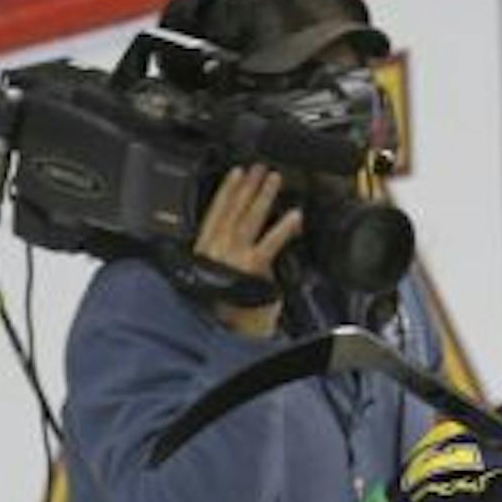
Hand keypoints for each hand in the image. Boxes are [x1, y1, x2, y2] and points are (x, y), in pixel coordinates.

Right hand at [193, 164, 302, 336]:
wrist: (228, 334)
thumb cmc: (228, 312)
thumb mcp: (223, 280)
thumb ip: (233, 261)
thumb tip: (250, 250)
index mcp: (206, 249)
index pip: (215, 212)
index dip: (226, 191)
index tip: (236, 173)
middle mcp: (217, 249)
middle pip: (233, 210)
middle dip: (247, 186)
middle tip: (260, 167)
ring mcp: (234, 257)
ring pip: (249, 220)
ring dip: (262, 197)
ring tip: (273, 179)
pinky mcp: (252, 268)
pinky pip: (270, 243)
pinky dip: (282, 228)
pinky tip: (295, 216)